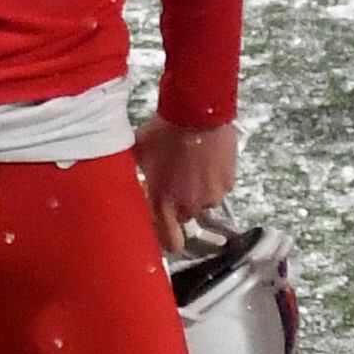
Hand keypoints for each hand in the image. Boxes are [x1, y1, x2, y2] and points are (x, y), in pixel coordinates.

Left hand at [133, 114, 237, 252]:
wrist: (197, 112)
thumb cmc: (162, 131)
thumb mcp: (139, 152)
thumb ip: (138, 172)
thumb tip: (124, 177)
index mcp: (163, 201)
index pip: (170, 242)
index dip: (168, 239)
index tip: (166, 230)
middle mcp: (190, 205)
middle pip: (186, 217)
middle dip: (181, 203)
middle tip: (176, 181)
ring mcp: (212, 196)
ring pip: (205, 201)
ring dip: (199, 190)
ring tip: (193, 166)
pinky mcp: (229, 183)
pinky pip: (219, 187)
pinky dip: (214, 178)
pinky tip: (207, 159)